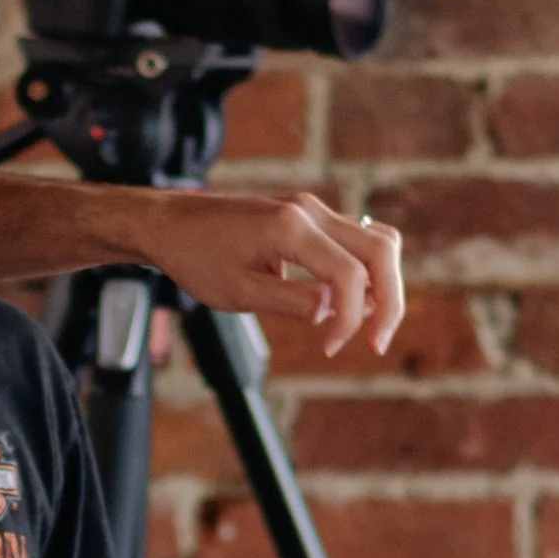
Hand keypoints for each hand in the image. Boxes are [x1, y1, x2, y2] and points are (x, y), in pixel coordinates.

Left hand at [125, 188, 402, 357]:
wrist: (169, 224)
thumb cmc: (196, 258)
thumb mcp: (239, 293)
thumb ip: (292, 301)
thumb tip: (334, 312)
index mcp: (291, 227)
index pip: (350, 275)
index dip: (351, 319)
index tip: (331, 348)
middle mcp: (309, 210)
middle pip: (381, 250)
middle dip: (389, 301)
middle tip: (376, 345)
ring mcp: (311, 209)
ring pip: (376, 240)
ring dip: (382, 284)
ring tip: (367, 326)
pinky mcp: (308, 216)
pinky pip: (356, 240)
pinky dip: (364, 272)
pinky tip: (349, 305)